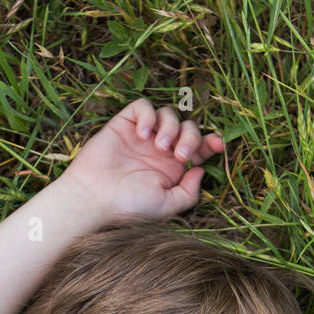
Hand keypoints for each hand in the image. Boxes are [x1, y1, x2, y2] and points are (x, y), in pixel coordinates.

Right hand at [57, 99, 224, 221]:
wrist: (95, 199)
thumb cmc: (129, 207)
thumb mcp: (167, 206)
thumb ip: (189, 192)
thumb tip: (201, 170)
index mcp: (173, 168)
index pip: (199, 147)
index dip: (211, 142)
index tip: (218, 144)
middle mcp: (161, 149)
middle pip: (189, 127)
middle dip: (191, 138)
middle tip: (179, 155)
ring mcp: (143, 136)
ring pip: (169, 114)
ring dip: (171, 127)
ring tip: (159, 146)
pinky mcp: (125, 124)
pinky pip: (143, 106)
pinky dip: (148, 115)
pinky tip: (143, 135)